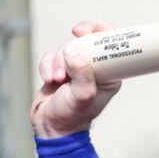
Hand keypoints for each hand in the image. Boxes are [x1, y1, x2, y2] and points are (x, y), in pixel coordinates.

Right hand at [31, 21, 121, 137]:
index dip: (101, 31)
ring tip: (59, 79)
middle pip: (87, 40)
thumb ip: (82, 73)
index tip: (87, 31)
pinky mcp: (60, 68)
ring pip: (66, 48)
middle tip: (71, 43)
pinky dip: (47, 65)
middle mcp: (95, 67)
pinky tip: (49, 79)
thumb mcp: (82, 96)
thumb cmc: (73, 115)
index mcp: (110, 73)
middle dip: (75, 45)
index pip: (111, 44)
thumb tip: (74, 51)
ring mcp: (77, 67)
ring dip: (59, 61)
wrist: (51, 126)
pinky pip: (51, 55)